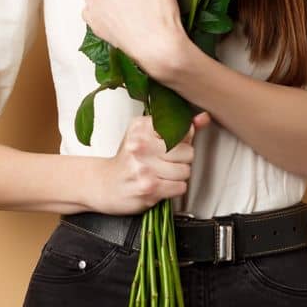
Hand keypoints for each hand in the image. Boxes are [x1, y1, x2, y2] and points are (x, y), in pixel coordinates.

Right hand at [90, 111, 211, 214]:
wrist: (102, 185)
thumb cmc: (128, 160)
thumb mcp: (148, 136)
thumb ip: (178, 127)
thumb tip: (205, 117)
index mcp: (142, 127)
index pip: (182, 129)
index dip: (183, 140)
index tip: (170, 145)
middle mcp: (141, 144)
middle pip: (188, 152)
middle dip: (182, 160)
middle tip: (165, 163)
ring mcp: (143, 167)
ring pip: (185, 171)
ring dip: (177, 176)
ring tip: (162, 175)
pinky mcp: (147, 187)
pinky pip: (180, 187)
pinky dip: (174, 189)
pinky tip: (161, 185)